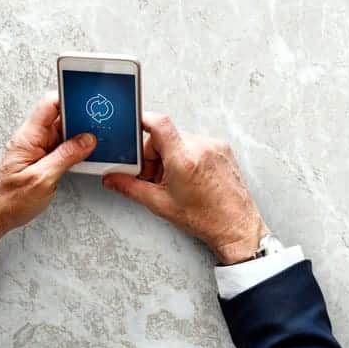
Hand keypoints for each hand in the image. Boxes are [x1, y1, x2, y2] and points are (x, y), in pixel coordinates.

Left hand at [0, 92, 96, 244]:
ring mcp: (38, 147)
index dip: (70, 98)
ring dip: (80, 133)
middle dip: (81, 116)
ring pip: (64, 129)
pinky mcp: (43, 157)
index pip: (50, 104)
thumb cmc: (8, 201)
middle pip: (60, 114)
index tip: (88, 100)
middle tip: (100, 122)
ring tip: (98, 138)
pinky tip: (86, 152)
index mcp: (28, 137)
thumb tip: (87, 140)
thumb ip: (65, 157)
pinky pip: (63, 144)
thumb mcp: (41, 180)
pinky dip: (76, 146)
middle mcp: (33, 138)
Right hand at [102, 113, 267, 265]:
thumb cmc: (205, 218)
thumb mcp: (160, 204)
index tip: (133, 128)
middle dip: (153, 155)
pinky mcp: (222, 149)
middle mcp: (200, 147)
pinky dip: (186, 157)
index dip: (142, 121)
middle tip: (154, 178)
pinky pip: (195, 144)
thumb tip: (112, 179)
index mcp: (183, 158)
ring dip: (170, 157)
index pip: (158, 123)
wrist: (236, 226)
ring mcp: (214, 146)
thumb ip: (130, 187)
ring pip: (179, 141)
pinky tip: (187, 178)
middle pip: (165, 136)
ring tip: (173, 182)